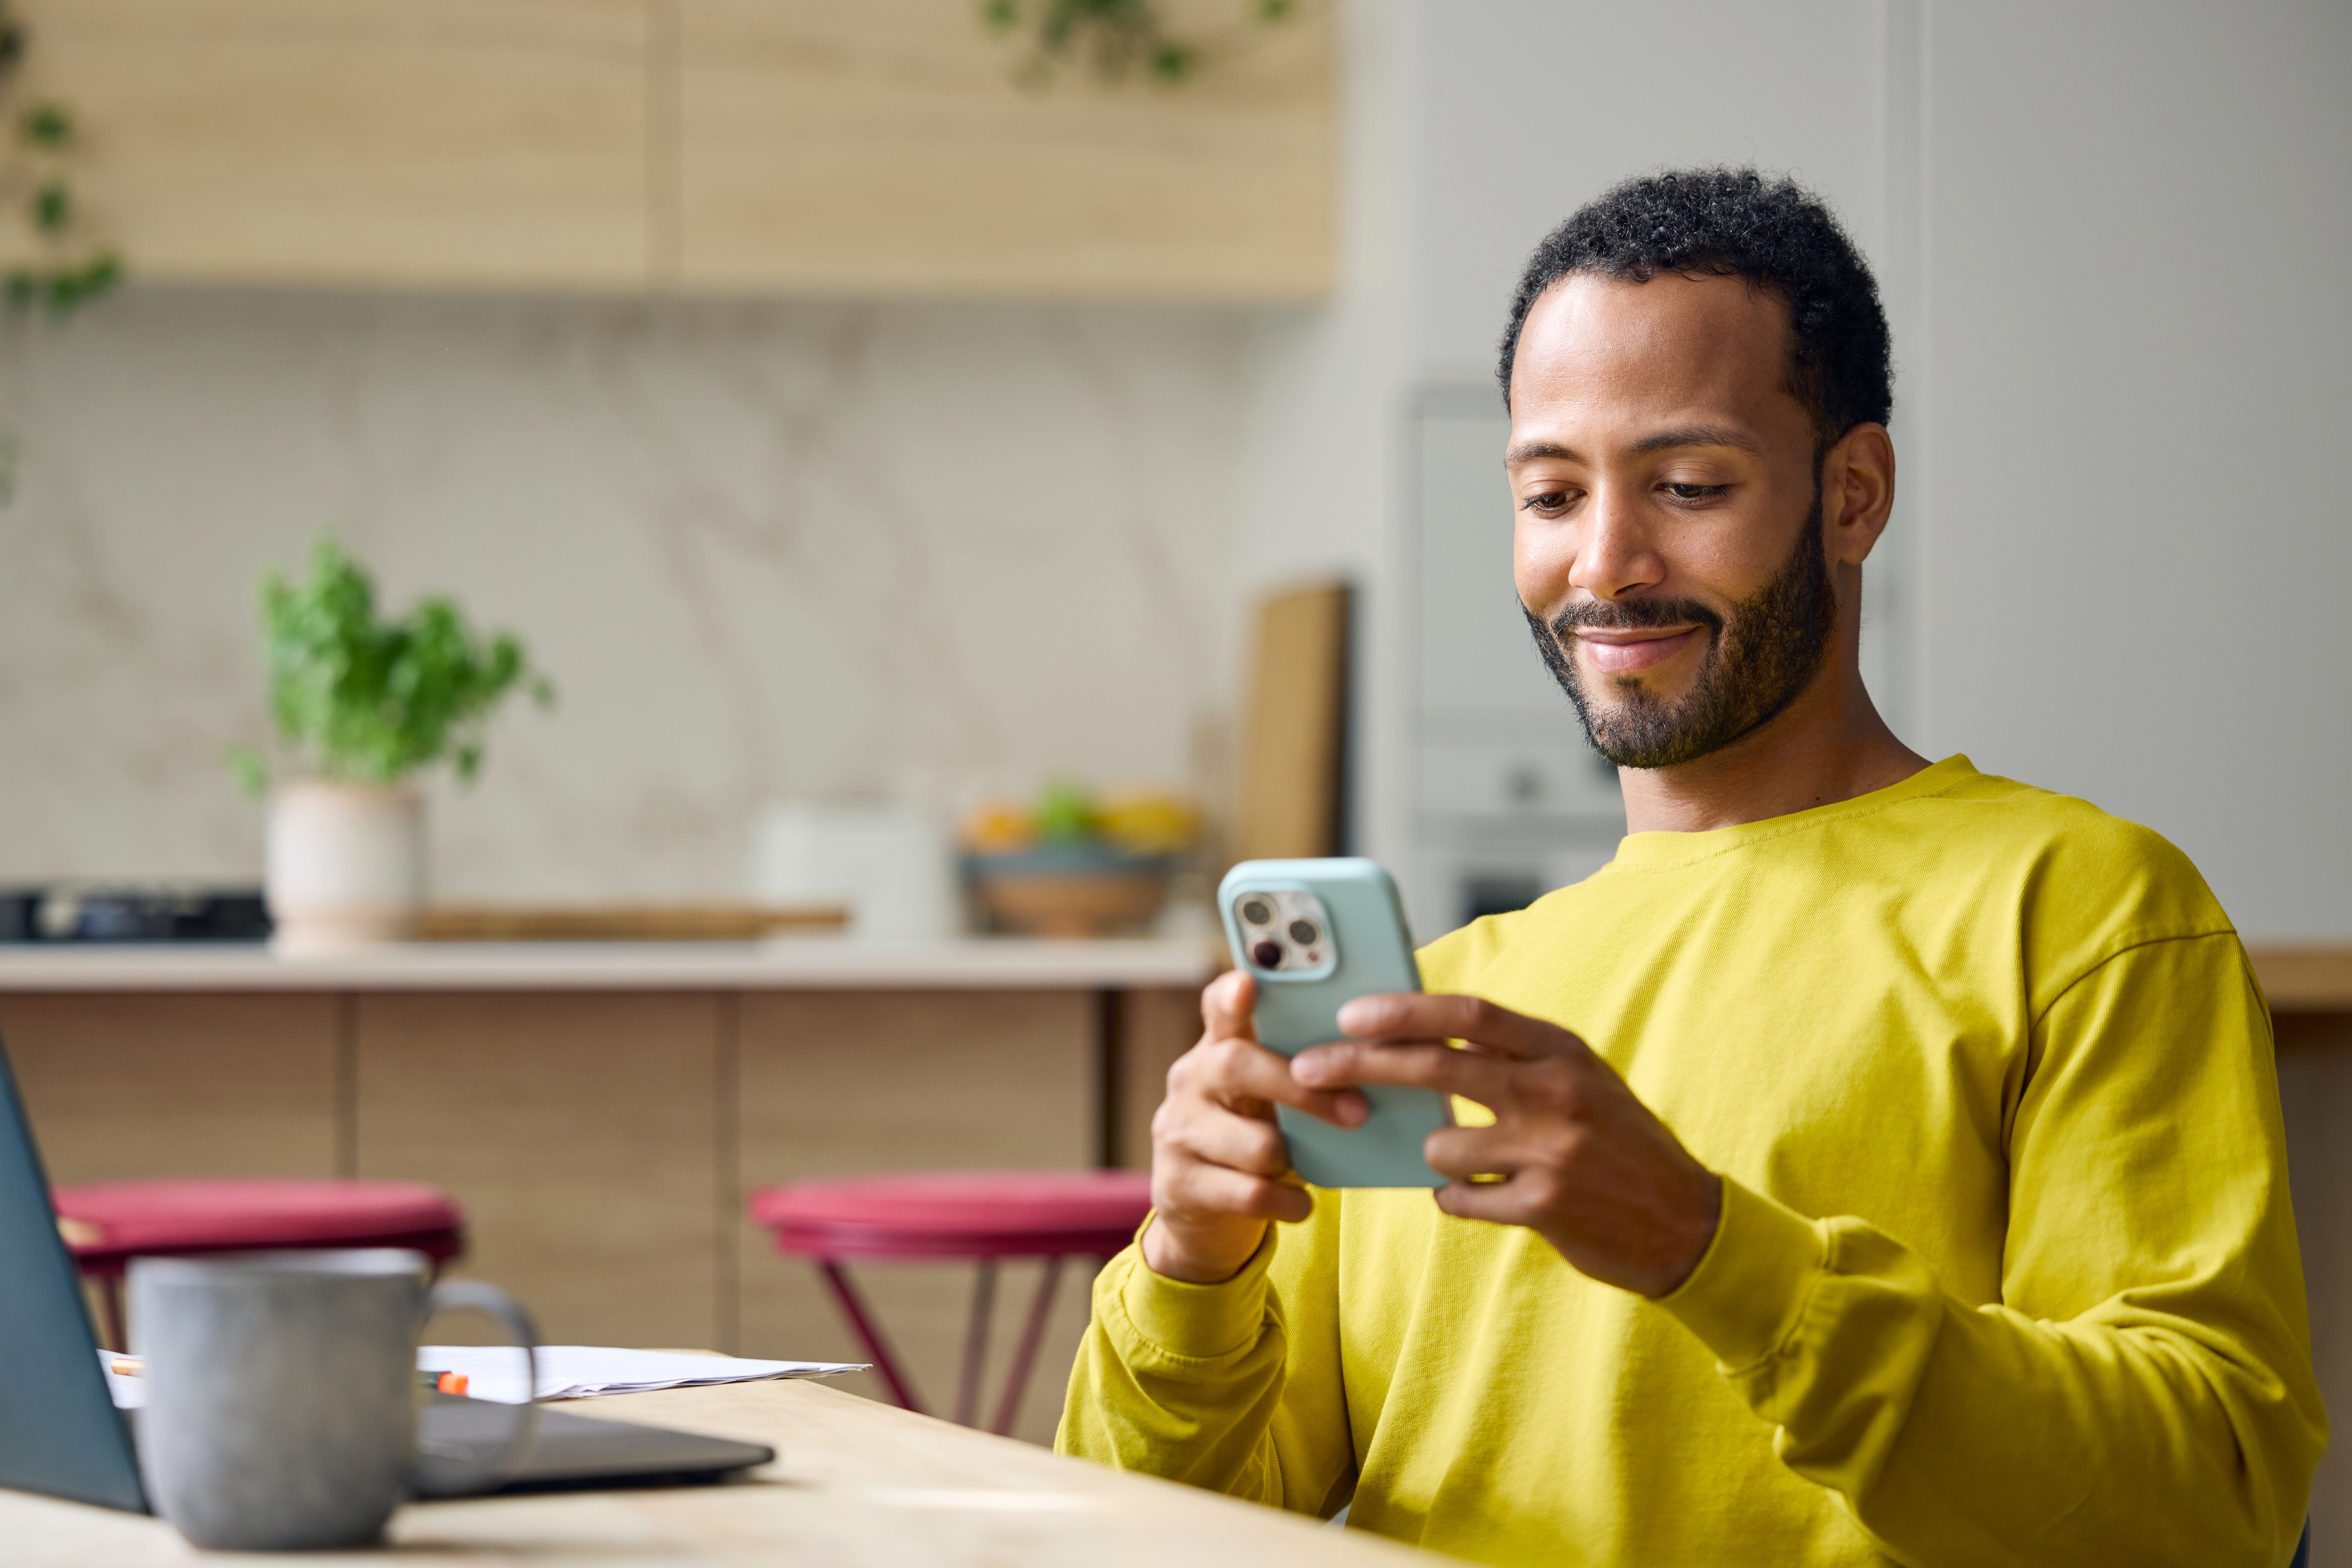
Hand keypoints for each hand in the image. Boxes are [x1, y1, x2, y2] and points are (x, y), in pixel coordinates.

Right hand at [1141, 969, 1369, 1283]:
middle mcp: (1189, 1080)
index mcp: (1216, 1047)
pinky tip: (1297, 1202)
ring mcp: (1178, 1131)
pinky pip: (1249, 1192)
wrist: (1200, 1212)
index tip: (1249, 982)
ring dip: (1293, 1158)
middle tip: (1358, 1112)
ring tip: (1304, 1165)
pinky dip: (1286, 1201)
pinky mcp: (1179, 1183)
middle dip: (1304, 1090)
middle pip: (1238, 1065)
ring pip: (1254, 1142)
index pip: (1218, 1006)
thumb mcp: (1266, 1095)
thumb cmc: (1251, 1135)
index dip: (1231, 994)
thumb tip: (1373, 1053)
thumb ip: (1297, 1066)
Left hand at [1294, 993, 1721, 1297]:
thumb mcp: (1577, 1079)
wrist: (1685, 1222)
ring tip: (1473, 1161)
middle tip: (1309, 1069)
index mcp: (1561, 1051)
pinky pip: (1459, 1198)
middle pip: (1436, 1066)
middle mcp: (1556, 1092)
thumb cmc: (1614, 1142)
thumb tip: (1414, 1037)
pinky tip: (1484, 1196)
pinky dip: (1456, 1197)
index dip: (1403, 1009)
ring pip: (1439, 1143)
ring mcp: (1551, 1151)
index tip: (1350, 1013)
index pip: (1470, 1013)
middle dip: (1361, 1064)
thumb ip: (1511, 1057)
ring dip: (1433, 1153)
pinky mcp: (1545, 1208)